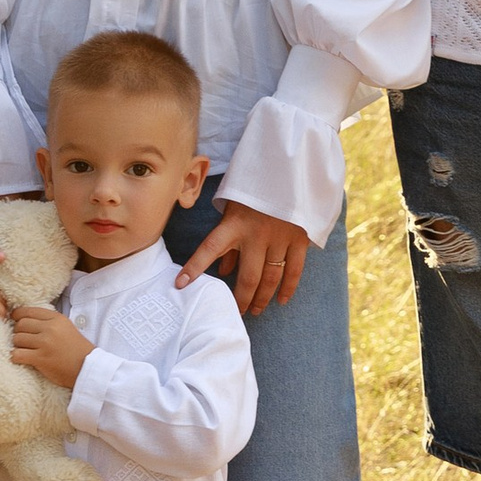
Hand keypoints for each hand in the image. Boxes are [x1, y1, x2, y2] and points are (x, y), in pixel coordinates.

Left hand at [9, 303, 92, 387]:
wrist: (87, 368)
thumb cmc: (76, 349)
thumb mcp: (65, 327)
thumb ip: (48, 321)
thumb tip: (24, 318)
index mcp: (56, 318)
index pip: (27, 311)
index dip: (17, 316)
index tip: (16, 321)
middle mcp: (50, 328)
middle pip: (20, 325)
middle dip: (18, 332)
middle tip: (22, 340)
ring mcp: (45, 343)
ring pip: (17, 339)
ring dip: (17, 345)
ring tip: (24, 350)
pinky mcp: (40, 359)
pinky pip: (17, 354)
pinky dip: (15, 357)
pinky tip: (21, 359)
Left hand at [179, 198, 309, 314]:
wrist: (289, 167)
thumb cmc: (255, 190)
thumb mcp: (234, 208)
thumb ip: (228, 240)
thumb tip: (222, 272)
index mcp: (234, 223)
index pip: (209, 248)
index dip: (194, 268)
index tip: (180, 285)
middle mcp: (256, 234)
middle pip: (247, 278)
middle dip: (241, 300)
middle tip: (236, 313)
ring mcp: (279, 238)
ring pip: (270, 278)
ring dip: (262, 298)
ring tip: (255, 310)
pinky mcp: (299, 238)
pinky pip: (294, 270)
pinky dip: (288, 288)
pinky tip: (282, 301)